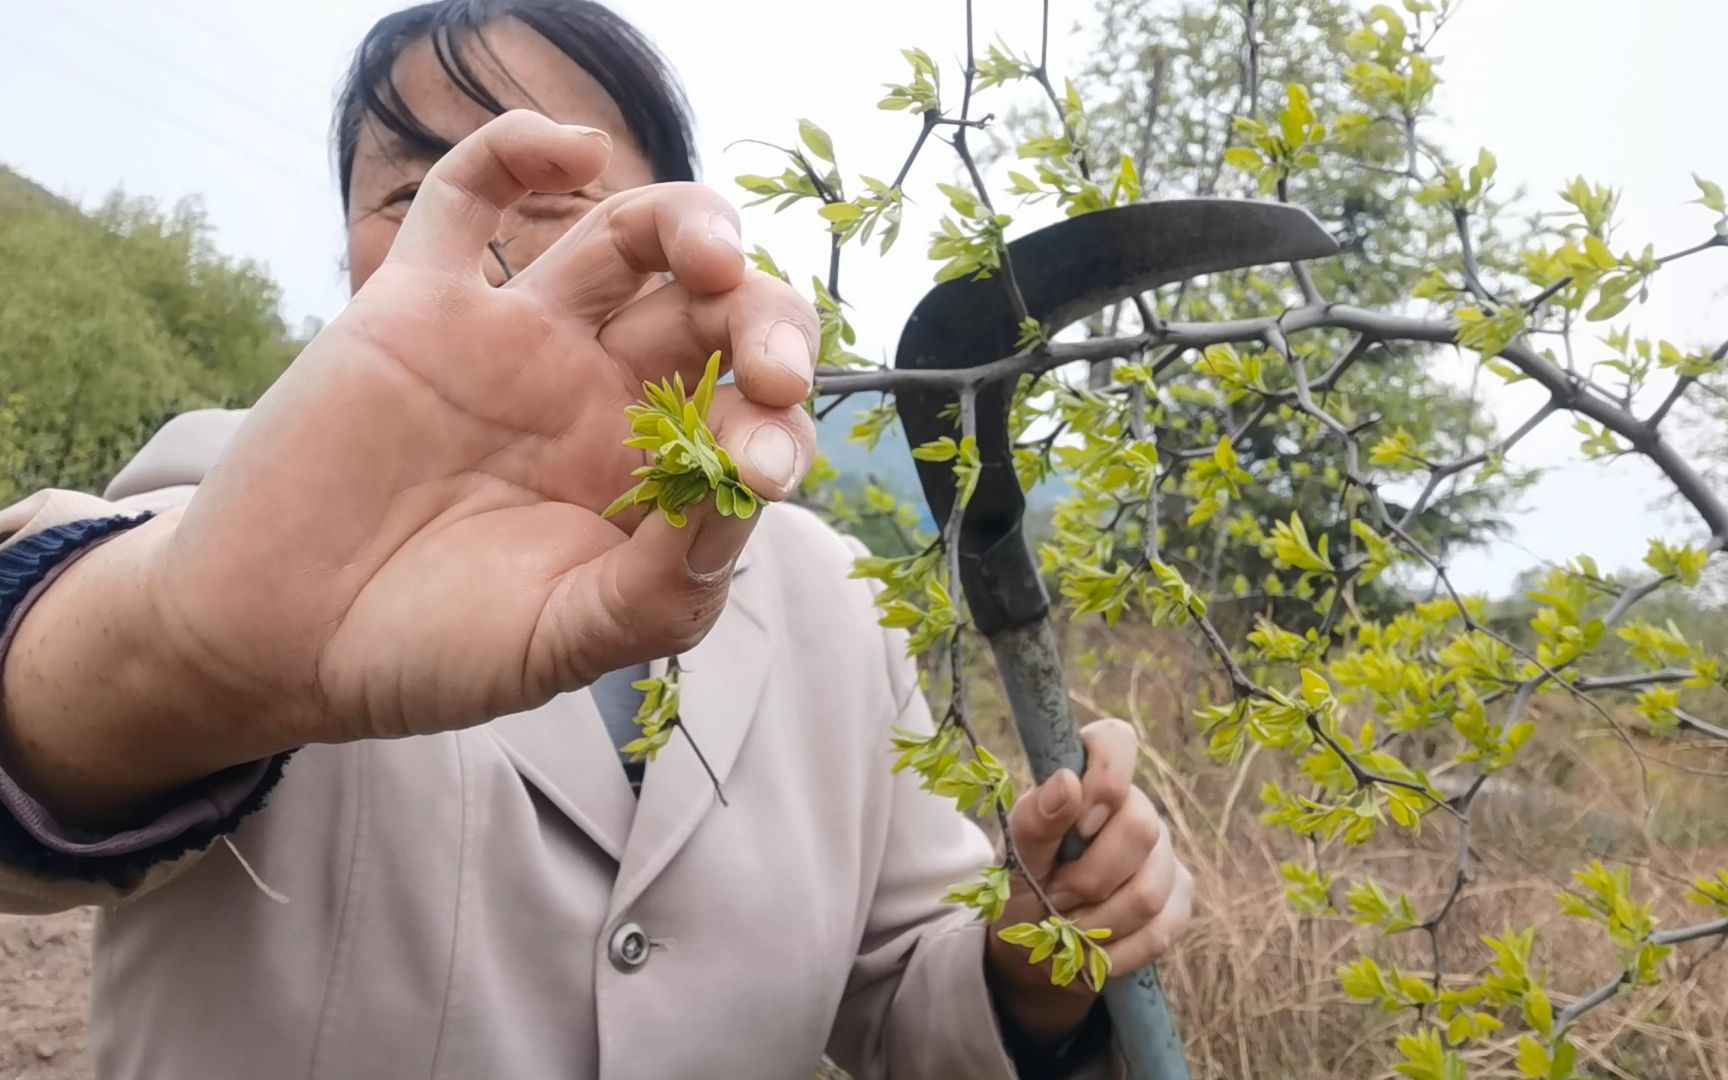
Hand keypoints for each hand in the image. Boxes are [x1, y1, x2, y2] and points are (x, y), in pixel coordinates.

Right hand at [4, 111, 816, 820]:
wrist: (273, 640)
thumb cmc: (430, 652)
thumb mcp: (567, 643)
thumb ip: (661, 586)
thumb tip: (743, 498)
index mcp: (647, 474)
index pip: (748, 416)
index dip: (778, 429)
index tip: (763, 471)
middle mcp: (597, 394)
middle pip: (713, 314)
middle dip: (766, 323)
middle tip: (772, 368)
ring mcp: (515, 339)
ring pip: (629, 238)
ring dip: (692, 226)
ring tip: (715, 259)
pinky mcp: (421, 302)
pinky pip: (473, 197)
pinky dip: (522, 152)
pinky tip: (577, 155)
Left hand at [986, 719, 1193, 1047]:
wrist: (1037, 945)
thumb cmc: (1023, 884)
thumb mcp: (1014, 856)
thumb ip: (1035, 819)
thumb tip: (1068, 780)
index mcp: (1090, 778)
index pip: (1116, 739)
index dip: (1106, 779)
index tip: (1078, 825)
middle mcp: (1136, 807)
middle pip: (1142, 829)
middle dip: (1088, 877)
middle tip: (1053, 895)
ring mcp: (1165, 854)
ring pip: (1149, 891)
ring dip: (1096, 921)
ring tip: (1066, 924)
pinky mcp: (1179, 899)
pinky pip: (1159, 931)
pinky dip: (1114, 949)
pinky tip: (1091, 948)